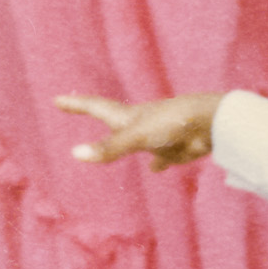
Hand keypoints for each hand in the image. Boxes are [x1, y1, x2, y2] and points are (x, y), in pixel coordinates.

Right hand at [57, 92, 221, 168]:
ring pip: (135, 138)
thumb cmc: (170, 123)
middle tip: (79, 107)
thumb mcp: (135, 136)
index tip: (57, 99)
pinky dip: (155, 162)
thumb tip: (75, 153)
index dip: (76, 104)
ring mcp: (156, 135)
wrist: (210, 123)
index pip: (95, 107)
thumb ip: (108, 147)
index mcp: (127, 116)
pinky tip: (155, 169)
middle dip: (94, 113)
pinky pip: (160, 157)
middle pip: (112, 120)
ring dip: (123, 139)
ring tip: (115, 142)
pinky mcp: (172, 148)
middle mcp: (139, 123)